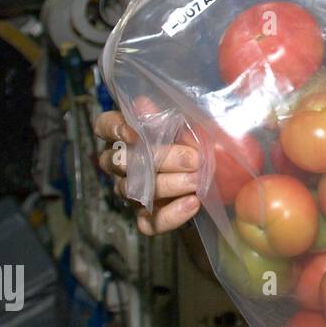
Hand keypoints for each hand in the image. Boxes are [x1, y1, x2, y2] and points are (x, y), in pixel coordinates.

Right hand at [94, 96, 201, 236]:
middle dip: (159, 159)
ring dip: (170, 185)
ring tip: (197, 180)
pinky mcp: (146, 217)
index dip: (113, 129)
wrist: (222, 180)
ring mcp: (132, 193)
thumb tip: (142, 104)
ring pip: (135, 191)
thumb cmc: (197, 143)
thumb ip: (166, 115)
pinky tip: (192, 203)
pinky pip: (148, 222)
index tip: (134, 133)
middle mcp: (122, 165)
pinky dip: (171, 214)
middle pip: (121, 162)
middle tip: (193, 159)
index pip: (103, 126)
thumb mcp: (188, 123)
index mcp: (128, 136)